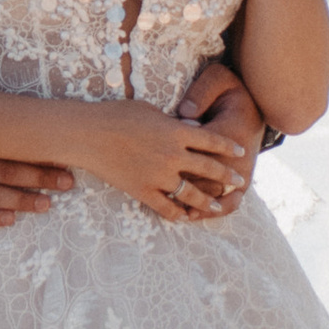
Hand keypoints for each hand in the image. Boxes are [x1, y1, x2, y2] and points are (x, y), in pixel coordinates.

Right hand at [79, 103, 246, 220]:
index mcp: (177, 132)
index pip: (212, 141)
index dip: (228, 147)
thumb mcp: (151, 111)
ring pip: (191, 193)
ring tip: (216, 207)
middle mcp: (173, 156)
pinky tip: (185, 217)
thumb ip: (175, 123)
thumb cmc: (117, 115)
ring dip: (207, 201)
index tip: (240, 152)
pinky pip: (166, 207)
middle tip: (239, 181)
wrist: (88, 134)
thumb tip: (194, 129)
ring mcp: (159, 175)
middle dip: (226, 176)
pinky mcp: (143, 190)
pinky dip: (177, 213)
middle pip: (208, 169)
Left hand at [167, 60, 263, 219]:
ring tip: (177, 211)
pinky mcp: (242, 179)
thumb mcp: (218, 79)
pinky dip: (214, 209)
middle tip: (157, 189)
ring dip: (195, 202)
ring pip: (215, 191)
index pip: (199, 149)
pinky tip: (196, 215)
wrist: (256, 106)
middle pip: (205, 176)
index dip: (177, 157)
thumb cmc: (230, 92)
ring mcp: (241, 169)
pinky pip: (229, 200)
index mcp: (228, 128)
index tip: (154, 161)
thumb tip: (185, 115)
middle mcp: (236, 154)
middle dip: (181, 184)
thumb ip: (201, 93)